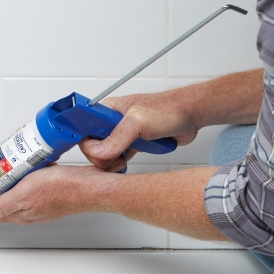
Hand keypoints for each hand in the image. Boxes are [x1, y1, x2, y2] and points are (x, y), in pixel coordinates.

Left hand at [0, 164, 112, 224]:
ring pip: (14, 194)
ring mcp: (39, 202)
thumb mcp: (25, 194)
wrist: (92, 186)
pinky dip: (22, 176)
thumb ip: (3, 204)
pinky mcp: (49, 192)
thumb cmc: (64, 189)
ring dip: (5, 184)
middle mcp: (28, 210)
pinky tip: (24, 167)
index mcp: (19, 213)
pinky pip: (29, 185)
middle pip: (0, 203)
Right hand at [80, 91, 198, 169]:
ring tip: (122, 162)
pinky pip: (117, 158)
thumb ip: (117, 138)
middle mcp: (111, 121)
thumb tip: (98, 153)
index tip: (92, 153)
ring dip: (111, 162)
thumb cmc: (167, 109)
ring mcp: (121, 134)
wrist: (190, 116)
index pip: (83, 128)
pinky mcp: (131, 144)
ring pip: (103, 155)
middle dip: (100, 157)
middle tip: (115, 159)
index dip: (84, 141)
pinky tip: (126, 164)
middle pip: (91, 145)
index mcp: (107, 109)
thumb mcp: (138, 122)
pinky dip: (119, 164)